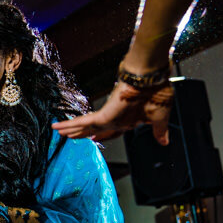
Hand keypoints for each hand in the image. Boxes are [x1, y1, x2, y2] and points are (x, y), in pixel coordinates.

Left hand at [52, 80, 173, 144]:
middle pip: (95, 129)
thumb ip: (159, 131)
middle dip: (83, 133)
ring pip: (86, 127)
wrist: (151, 80)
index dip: (103, 135)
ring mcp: (109, 117)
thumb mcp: (160, 118)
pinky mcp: (103, 115)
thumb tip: (164, 142)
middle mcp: (117, 118)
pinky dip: (70, 125)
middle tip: (70, 136)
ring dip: (72, 129)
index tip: (94, 138)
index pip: (112, 131)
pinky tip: (58, 127)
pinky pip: (83, 123)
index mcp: (129, 119)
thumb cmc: (157, 93)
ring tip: (59, 131)